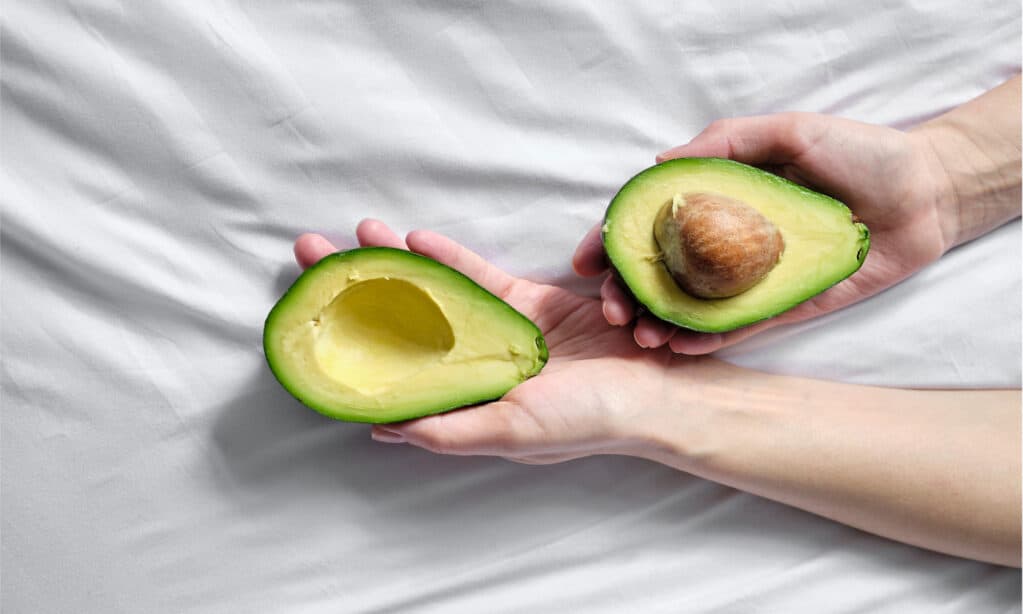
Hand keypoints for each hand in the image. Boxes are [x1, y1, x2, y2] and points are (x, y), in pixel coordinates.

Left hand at [293, 220, 721, 463]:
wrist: (656, 390)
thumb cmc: (586, 421)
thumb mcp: (510, 430)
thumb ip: (447, 431)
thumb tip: (380, 429)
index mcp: (462, 401)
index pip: (389, 368)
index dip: (347, 339)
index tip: (307, 312)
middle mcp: (471, 367)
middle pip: (399, 322)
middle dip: (354, 288)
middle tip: (309, 256)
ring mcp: (496, 333)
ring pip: (432, 292)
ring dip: (393, 264)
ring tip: (355, 234)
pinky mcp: (526, 303)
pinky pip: (479, 276)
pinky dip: (449, 258)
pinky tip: (415, 240)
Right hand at [573, 112, 952, 354]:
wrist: (925, 193)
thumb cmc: (859, 153)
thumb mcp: (787, 132)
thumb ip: (724, 143)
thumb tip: (659, 163)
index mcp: (717, 201)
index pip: (651, 224)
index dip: (613, 242)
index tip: (584, 260)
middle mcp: (725, 244)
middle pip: (659, 273)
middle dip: (626, 293)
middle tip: (611, 310)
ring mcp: (750, 281)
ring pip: (689, 308)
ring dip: (657, 323)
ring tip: (640, 336)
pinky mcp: (782, 309)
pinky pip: (736, 330)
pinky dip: (704, 340)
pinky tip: (678, 347)